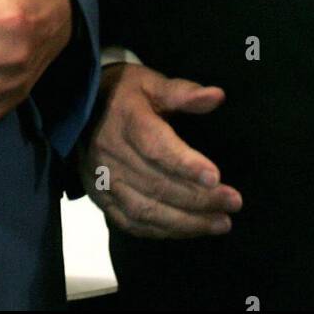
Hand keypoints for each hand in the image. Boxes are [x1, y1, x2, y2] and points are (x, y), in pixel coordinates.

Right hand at [81, 63, 241, 237]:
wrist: (80, 108)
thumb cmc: (124, 94)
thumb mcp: (151, 83)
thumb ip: (183, 92)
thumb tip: (217, 96)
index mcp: (126, 120)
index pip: (156, 147)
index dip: (186, 164)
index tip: (216, 177)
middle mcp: (111, 154)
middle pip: (157, 184)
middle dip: (198, 199)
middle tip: (233, 203)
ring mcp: (103, 180)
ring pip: (146, 210)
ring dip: (186, 222)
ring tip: (221, 223)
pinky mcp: (100, 198)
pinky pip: (131, 223)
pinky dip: (162, 231)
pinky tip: (189, 230)